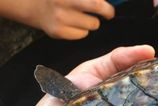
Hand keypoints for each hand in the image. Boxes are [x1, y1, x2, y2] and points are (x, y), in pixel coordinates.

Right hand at [0, 0, 114, 39]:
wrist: (33, 4)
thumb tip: (105, 5)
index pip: (97, 5)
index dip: (107, 10)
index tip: (109, 11)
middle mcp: (63, 4)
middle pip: (95, 19)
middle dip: (103, 16)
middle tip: (104, 14)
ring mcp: (60, 19)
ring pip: (91, 27)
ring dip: (90, 22)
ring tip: (81, 16)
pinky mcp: (57, 32)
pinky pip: (81, 35)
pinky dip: (81, 30)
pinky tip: (72, 23)